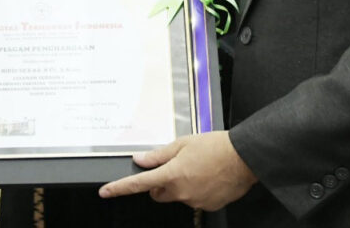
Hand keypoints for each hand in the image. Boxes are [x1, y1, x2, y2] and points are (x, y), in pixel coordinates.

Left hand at [98, 131, 256, 210]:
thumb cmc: (216, 147)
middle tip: (173, 168)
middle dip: (159, 184)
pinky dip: (196, 191)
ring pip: (176, 196)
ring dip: (180, 186)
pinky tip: (207, 178)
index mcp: (172, 174)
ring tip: (197, 169)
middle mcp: (181, 191)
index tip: (106, 192)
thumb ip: (158, 154)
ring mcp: (194, 201)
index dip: (119, 188)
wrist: (243, 158)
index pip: (139, 184)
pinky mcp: (208, 206)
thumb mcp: (182, 144)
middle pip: (158, 193)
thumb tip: (140, 159)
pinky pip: (194, 200)